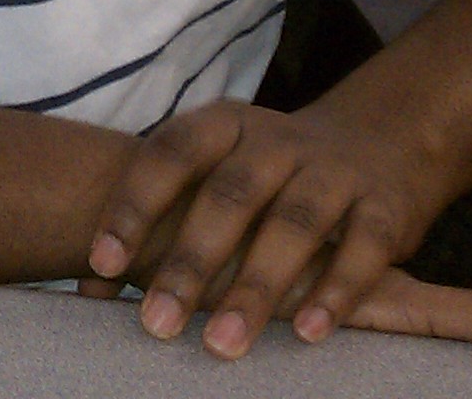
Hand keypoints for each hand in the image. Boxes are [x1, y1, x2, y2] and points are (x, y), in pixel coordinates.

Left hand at [78, 98, 471, 367]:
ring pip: (294, 225)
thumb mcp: (216, 175)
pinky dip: (336, 292)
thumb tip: (85, 293)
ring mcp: (335, 171)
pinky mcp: (386, 207)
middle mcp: (278, 141)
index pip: (169, 154)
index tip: (100, 263)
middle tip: (155, 324)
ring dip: (255, 288)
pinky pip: (363, 248)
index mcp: (224, 125)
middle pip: (229, 196)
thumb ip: (158, 225)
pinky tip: (307, 333)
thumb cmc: (268, 175)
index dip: (132, 205)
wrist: (381, 140)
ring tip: (221, 345)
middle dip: (189, 263)